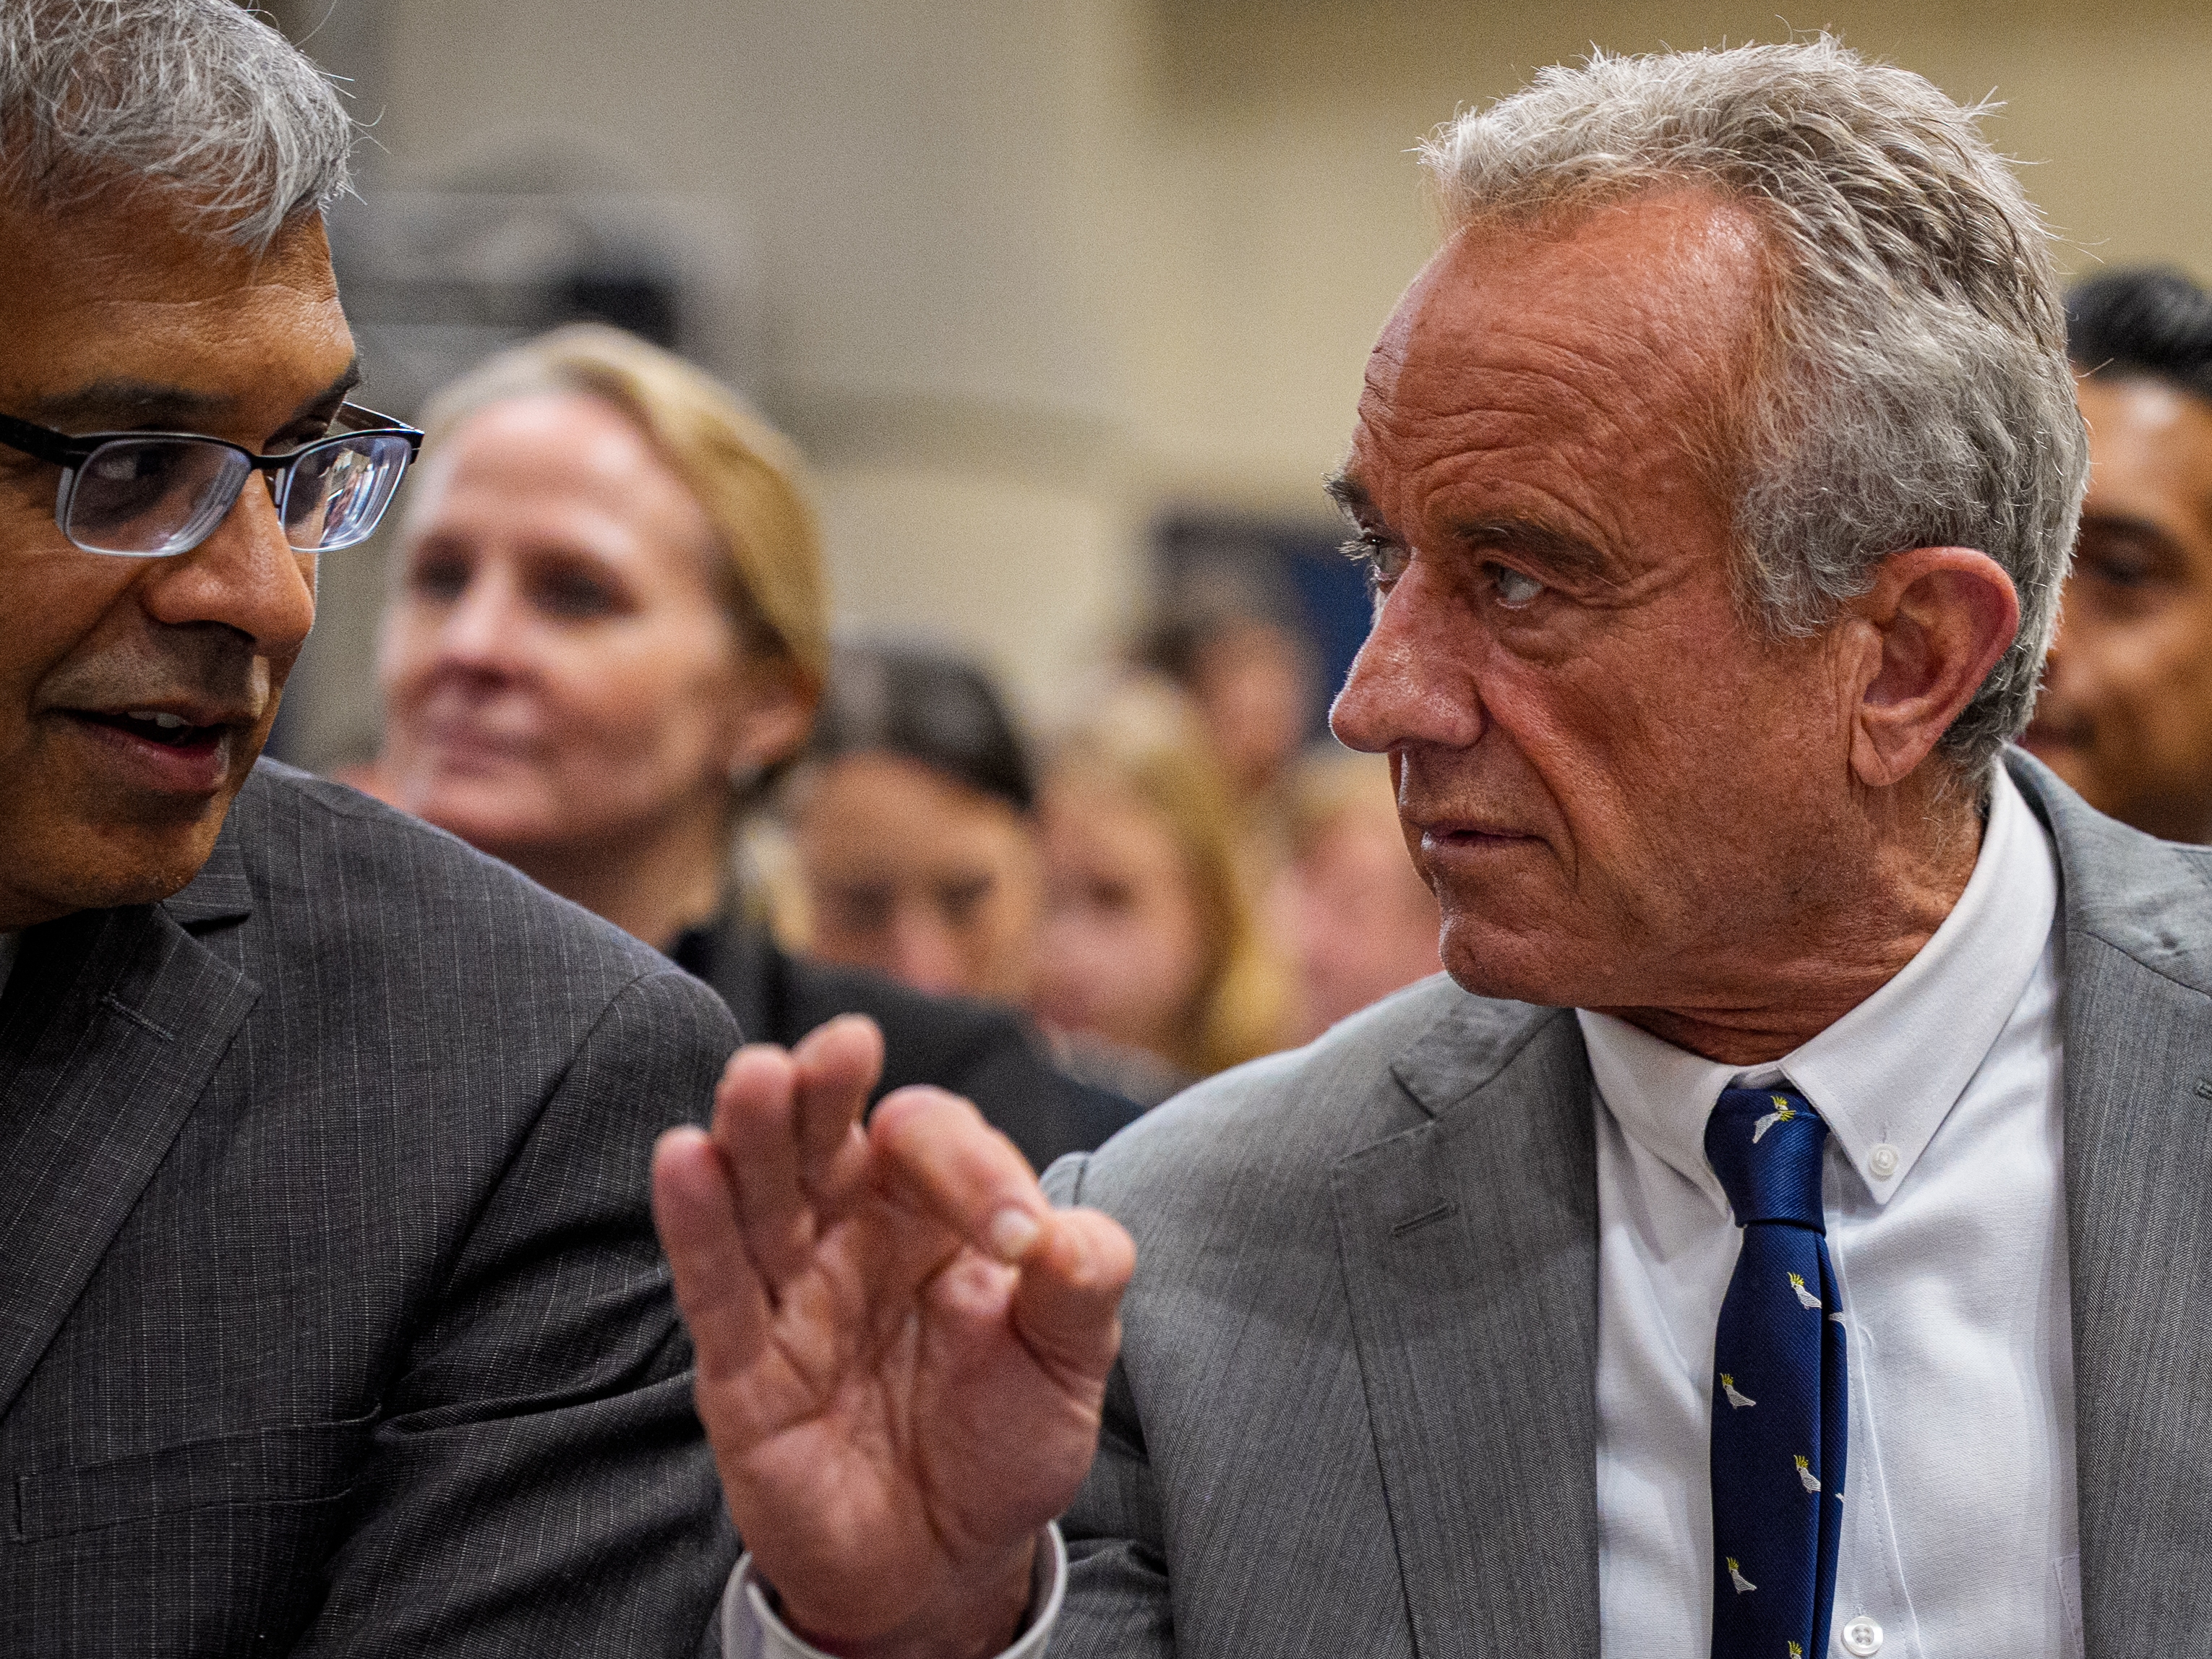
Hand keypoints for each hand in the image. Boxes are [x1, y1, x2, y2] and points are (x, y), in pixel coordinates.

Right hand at [653, 1016, 1135, 1658]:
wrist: (944, 1561)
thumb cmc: (1005, 1436)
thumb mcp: (1070, 1363)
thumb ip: (1080, 1286)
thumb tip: (1069, 1233)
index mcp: (937, 1208)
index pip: (935, 1141)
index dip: (970, 1168)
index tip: (1013, 1239)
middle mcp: (855, 1230)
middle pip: (828, 1136)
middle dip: (829, 1089)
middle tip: (843, 1048)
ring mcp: (793, 1291)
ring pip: (761, 1193)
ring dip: (755, 1131)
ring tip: (758, 1078)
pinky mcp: (742, 1363)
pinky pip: (714, 1283)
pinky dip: (696, 1222)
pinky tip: (685, 1156)